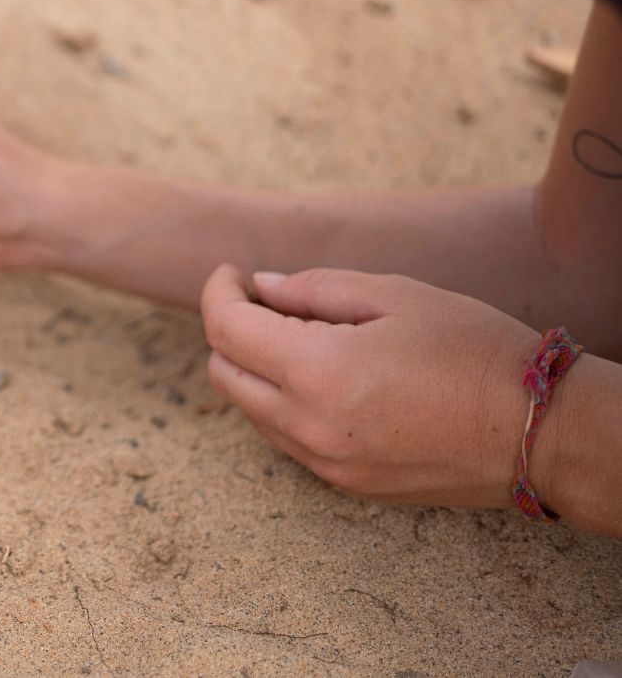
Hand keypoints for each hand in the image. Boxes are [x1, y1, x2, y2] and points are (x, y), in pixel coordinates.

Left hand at [200, 265, 540, 507]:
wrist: (538, 431)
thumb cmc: (472, 348)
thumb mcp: (394, 294)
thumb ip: (314, 289)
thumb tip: (261, 287)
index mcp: (316, 372)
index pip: (225, 330)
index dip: (218, 292)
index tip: (233, 273)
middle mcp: (308, 426)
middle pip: (223, 372)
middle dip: (230, 330)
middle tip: (266, 301)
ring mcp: (324, 462)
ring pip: (250, 408)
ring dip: (255, 368)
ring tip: (305, 335)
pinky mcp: (345, 483)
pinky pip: (285, 437)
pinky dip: (283, 401)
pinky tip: (327, 375)